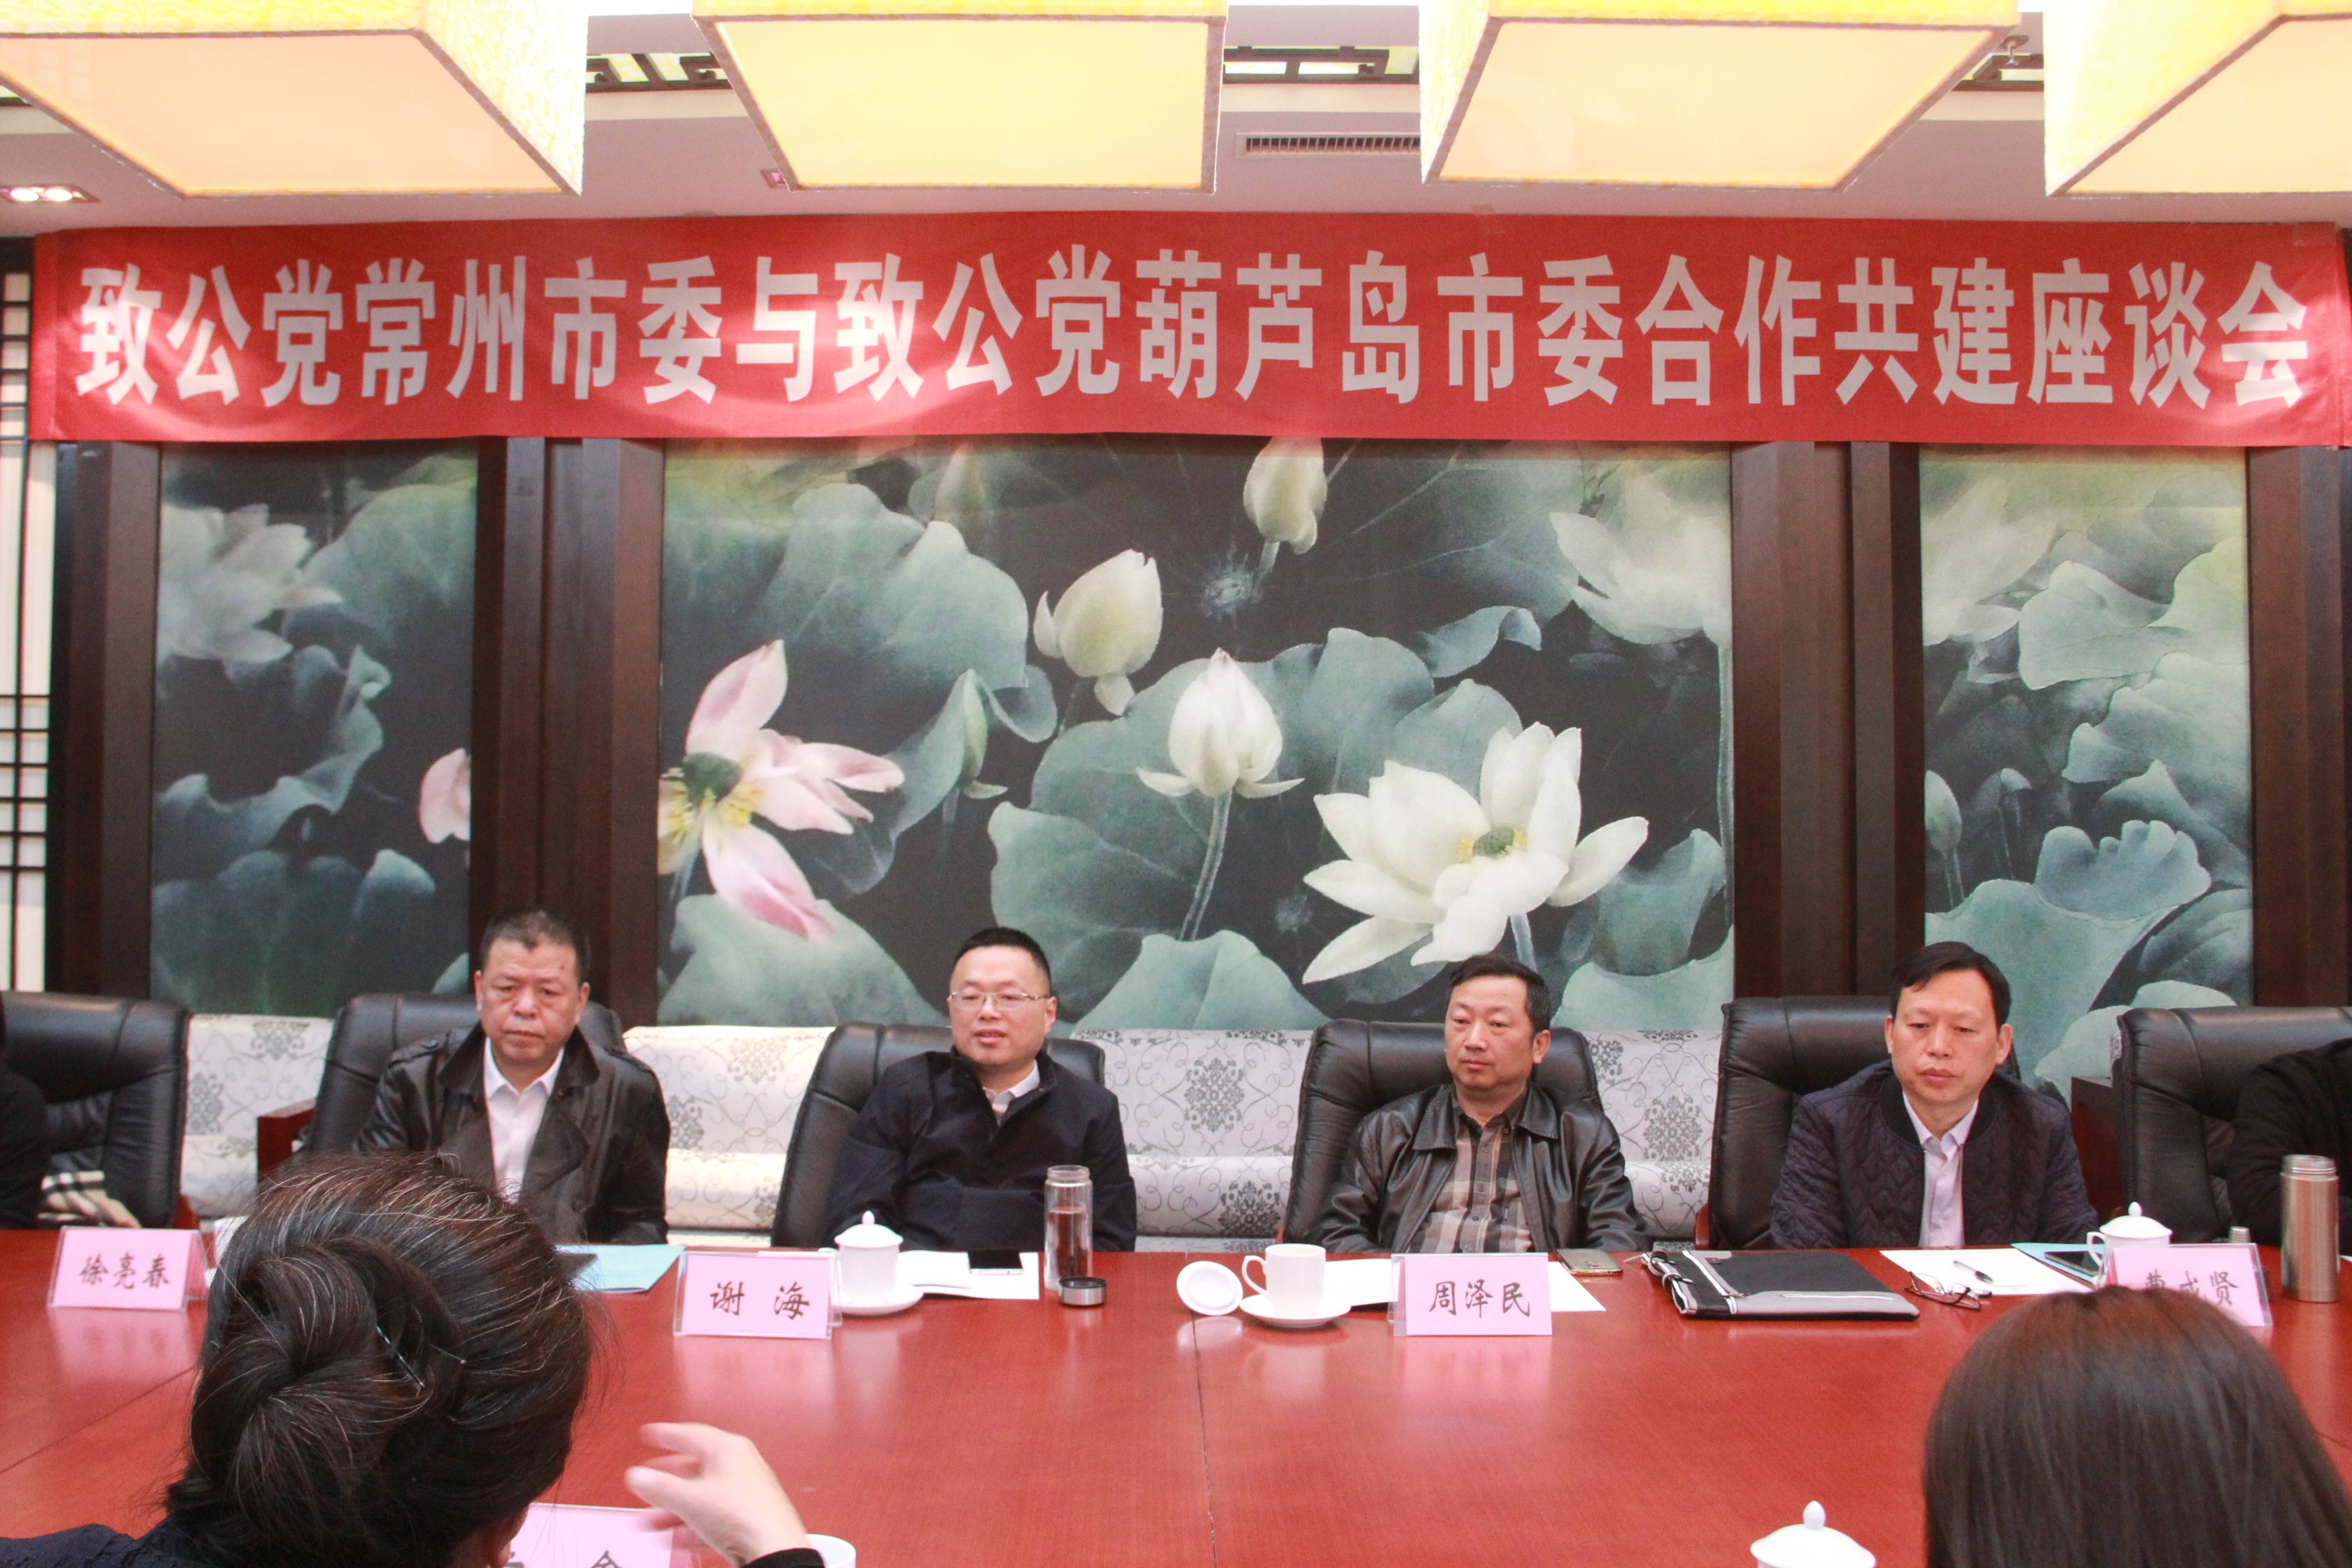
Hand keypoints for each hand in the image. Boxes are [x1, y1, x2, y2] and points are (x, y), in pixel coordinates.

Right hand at [625, 1422, 810, 1565]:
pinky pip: (710, 1516)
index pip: (691, 1434)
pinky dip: (690, 1523)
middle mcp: (739, 1466)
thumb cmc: (746, 1516)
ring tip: (651, 1519)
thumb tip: (638, 1476)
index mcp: (729, 1449)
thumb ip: (660, 1487)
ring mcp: (743, 1492)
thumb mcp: (691, 1499)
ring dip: (674, 1508)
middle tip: (647, 1480)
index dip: (666, 1434)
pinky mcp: (745, 1517)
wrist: (773, 1548)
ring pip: (700, 1496)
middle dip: (666, 1480)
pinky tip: (675, 1537)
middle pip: (694, 1468)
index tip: (650, 1434)